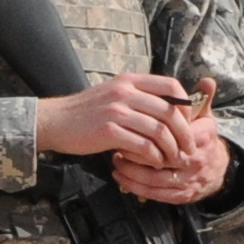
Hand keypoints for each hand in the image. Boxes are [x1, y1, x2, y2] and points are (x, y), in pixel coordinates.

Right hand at [35, 73, 190, 160]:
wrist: (55, 121)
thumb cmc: (87, 111)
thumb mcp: (115, 93)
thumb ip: (140, 97)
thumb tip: (172, 109)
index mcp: (130, 81)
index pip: (171, 86)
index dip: (186, 106)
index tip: (188, 122)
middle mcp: (125, 92)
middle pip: (170, 112)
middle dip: (185, 134)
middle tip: (189, 148)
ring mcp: (116, 111)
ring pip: (159, 131)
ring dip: (171, 149)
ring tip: (173, 159)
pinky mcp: (109, 131)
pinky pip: (143, 146)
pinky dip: (154, 157)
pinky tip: (154, 163)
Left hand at [109, 103, 235, 204]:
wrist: (216, 168)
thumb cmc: (202, 138)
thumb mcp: (204, 117)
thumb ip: (201, 98)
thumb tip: (207, 80)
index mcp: (202, 138)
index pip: (173, 134)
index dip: (149, 132)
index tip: (130, 125)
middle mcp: (196, 161)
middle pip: (161, 158)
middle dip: (135, 153)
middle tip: (115, 143)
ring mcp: (188, 180)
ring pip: (154, 179)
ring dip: (131, 171)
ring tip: (114, 160)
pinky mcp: (181, 195)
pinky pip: (155, 193)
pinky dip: (135, 186)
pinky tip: (120, 177)